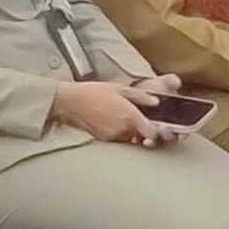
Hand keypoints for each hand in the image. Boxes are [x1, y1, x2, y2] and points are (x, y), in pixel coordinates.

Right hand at [52, 81, 174, 145]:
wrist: (71, 102)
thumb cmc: (94, 92)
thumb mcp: (120, 88)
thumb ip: (141, 97)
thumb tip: (156, 102)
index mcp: (130, 116)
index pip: (152, 133)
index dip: (157, 131)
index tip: (158, 126)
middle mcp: (122, 129)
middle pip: (141, 137)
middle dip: (143, 130)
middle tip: (140, 119)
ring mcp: (112, 136)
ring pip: (129, 138)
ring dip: (131, 132)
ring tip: (123, 117)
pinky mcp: (104, 139)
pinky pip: (118, 138)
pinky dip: (119, 133)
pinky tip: (112, 120)